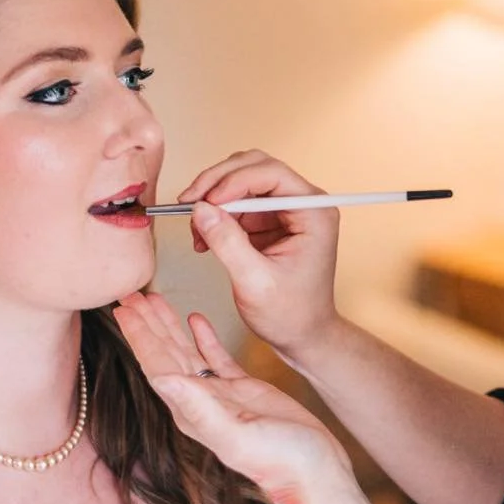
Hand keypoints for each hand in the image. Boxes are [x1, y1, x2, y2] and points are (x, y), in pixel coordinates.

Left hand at [113, 292, 354, 503]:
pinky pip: (216, 358)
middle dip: (147, 325)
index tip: (123, 308)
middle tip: (130, 294)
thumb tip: (163, 379)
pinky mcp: (244, 390)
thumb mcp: (238, 436)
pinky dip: (203, 336)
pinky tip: (195, 318)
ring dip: (169, 326)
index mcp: (192, 412)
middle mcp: (199, 403)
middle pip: (165, 355)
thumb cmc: (280, 462)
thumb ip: (200, 409)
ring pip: (187, 352)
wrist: (314, 473)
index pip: (157, 365)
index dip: (140, 336)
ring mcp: (221, 396)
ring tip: (155, 299)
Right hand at [175, 151, 341, 358]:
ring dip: (213, 199)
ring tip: (196, 229)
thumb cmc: (291, 315)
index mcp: (313, 213)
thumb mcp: (255, 282)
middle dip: (217, 183)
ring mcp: (285, 211)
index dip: (233, 181)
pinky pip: (236, 203)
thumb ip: (228, 243)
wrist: (302, 336)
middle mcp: (302, 205)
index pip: (271, 173)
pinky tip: (204, 238)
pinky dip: (215, 214)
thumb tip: (201, 209)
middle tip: (189, 203)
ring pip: (241, 181)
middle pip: (254, 168)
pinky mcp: (269, 221)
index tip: (206, 201)